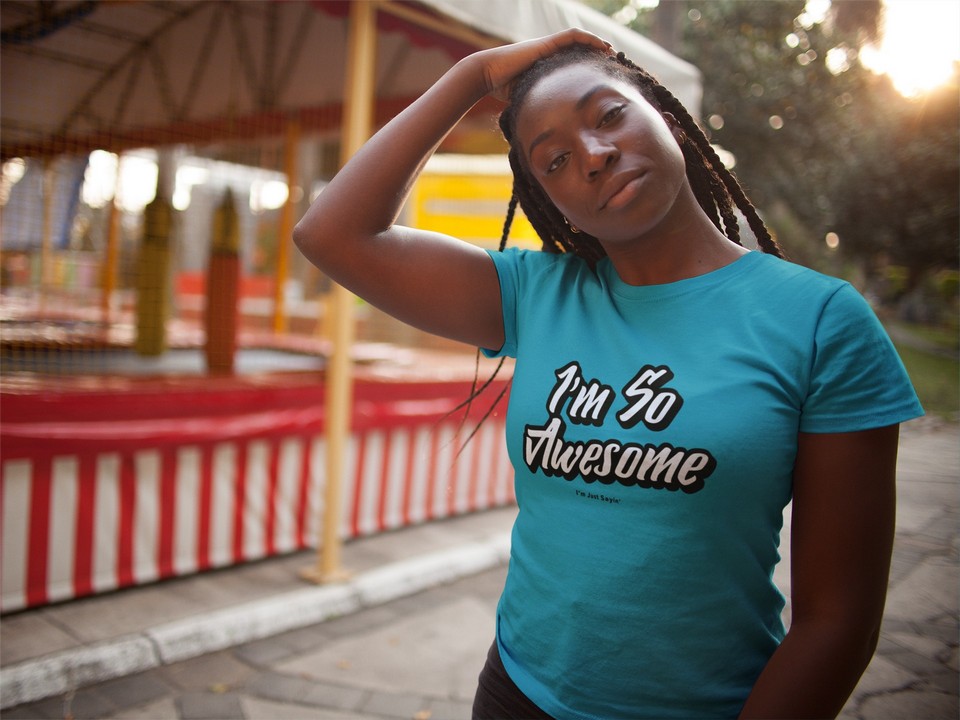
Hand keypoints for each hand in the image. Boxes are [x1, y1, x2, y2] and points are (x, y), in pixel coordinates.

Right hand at [474, 29, 612, 101]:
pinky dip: (590, 39)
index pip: (572, 62)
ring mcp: (548, 47)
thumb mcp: (526, 100)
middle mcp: (549, 54)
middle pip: (579, 49)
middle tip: (614, 64)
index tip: (602, 76)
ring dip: (597, 44)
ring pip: (579, 40)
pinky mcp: (547, 44)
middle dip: (597, 54)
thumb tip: (543, 134)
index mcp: (546, 67)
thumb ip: (538, 109)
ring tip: (612, 53)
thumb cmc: (502, 90)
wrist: (488, 75)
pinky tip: (603, 46)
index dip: (588, 66)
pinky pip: (573, 36)